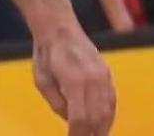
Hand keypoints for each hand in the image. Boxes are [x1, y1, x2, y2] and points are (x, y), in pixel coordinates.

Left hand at [32, 4, 115, 134]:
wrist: (59, 27)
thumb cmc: (46, 54)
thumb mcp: (41, 81)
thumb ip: (56, 103)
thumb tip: (70, 120)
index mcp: (73, 81)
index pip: (80, 118)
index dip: (77, 135)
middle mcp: (92, 79)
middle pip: (97, 117)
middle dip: (91, 134)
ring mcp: (103, 75)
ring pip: (108, 110)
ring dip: (103, 128)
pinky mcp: (107, 72)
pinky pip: (112, 99)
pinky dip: (109, 114)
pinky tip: (103, 124)